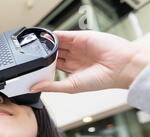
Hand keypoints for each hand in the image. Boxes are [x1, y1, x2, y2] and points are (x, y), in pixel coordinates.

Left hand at [31, 30, 149, 93]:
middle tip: (29, 56)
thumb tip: (34, 88)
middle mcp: (74, 58)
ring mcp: (77, 47)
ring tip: (33, 46)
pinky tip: (43, 37)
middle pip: (53, 54)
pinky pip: (63, 35)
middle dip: (42, 55)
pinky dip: (52, 36)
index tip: (30, 69)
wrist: (120, 66)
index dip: (42, 67)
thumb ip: (51, 86)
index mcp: (72, 71)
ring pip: (56, 44)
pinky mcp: (80, 37)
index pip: (53, 67)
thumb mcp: (70, 86)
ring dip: (46, 44)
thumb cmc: (101, 80)